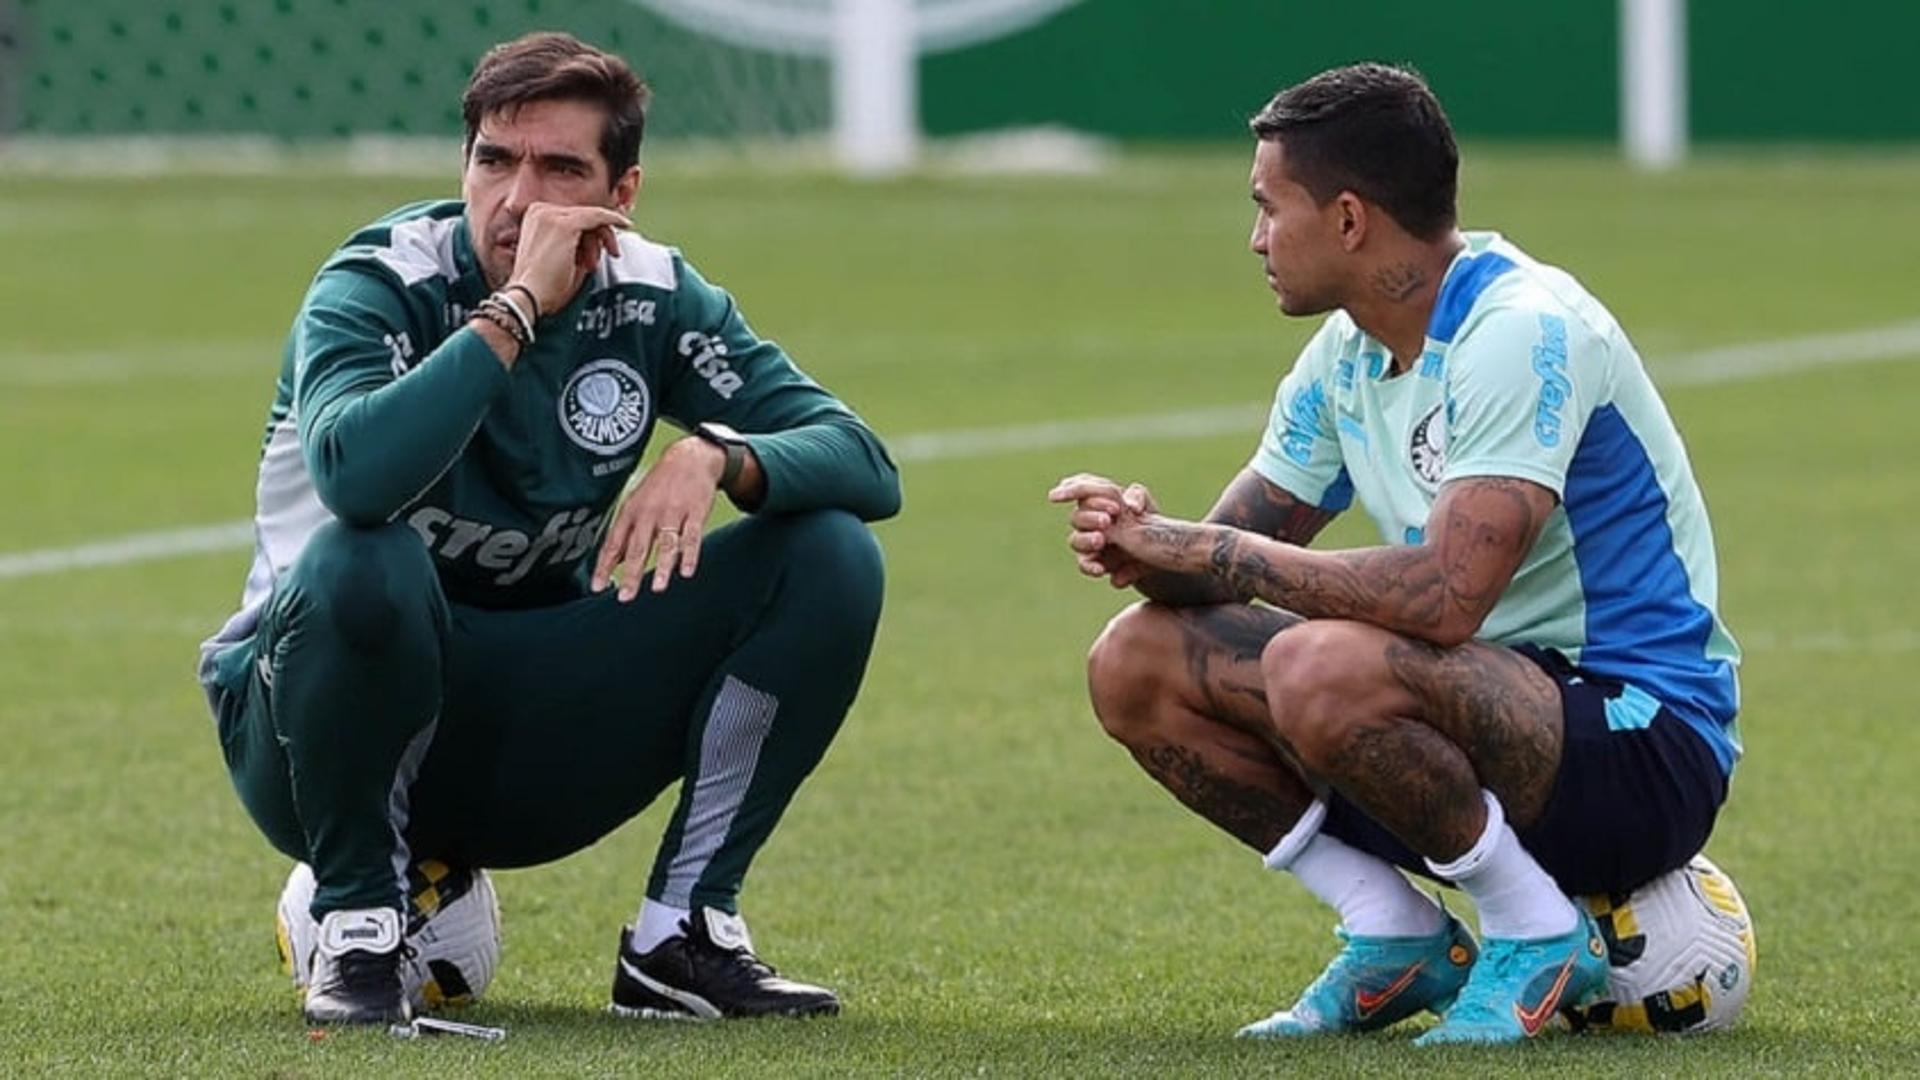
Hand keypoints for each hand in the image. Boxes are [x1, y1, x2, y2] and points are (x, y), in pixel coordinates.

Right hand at [504, 202, 628, 316]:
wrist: (528, 297)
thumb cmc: (543, 287)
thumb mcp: (564, 259)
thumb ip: (579, 244)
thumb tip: (601, 236)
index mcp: (535, 217)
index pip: (573, 217)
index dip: (592, 231)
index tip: (607, 243)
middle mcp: (540, 210)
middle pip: (583, 215)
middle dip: (599, 236)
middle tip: (610, 255)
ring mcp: (551, 214)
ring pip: (591, 217)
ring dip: (601, 239)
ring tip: (593, 264)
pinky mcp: (564, 224)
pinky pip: (596, 216)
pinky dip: (613, 219)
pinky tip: (626, 224)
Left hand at [592, 438, 726, 600]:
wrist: (690, 457)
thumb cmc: (660, 485)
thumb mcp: (637, 504)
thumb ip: (627, 533)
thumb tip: (614, 562)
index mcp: (631, 512)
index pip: (614, 543)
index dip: (605, 566)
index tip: (597, 587)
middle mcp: (649, 513)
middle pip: (638, 547)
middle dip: (632, 573)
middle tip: (625, 597)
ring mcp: (673, 512)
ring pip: (666, 544)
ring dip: (663, 567)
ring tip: (658, 588)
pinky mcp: (696, 512)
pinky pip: (692, 536)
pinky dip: (690, 555)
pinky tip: (686, 571)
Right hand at [1046, 474, 1159, 587]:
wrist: (1158, 553)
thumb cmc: (1149, 523)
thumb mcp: (1149, 507)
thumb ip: (1139, 497)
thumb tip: (1131, 505)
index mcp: (1099, 501)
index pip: (1081, 490)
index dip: (1070, 490)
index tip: (1058, 496)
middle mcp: (1089, 521)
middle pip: (1077, 517)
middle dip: (1089, 517)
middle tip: (1107, 520)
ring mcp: (1090, 543)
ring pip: (1075, 540)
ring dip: (1086, 539)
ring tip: (1100, 540)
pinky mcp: (1096, 563)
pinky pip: (1085, 565)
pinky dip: (1090, 566)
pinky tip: (1099, 569)